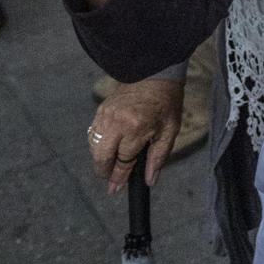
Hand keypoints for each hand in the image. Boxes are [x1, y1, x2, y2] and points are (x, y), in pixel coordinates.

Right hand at [88, 78, 182, 192]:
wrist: (156, 73)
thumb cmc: (166, 102)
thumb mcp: (169, 131)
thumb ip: (158, 157)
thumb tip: (149, 180)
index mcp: (136, 129)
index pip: (123, 162)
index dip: (119, 178)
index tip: (115, 189)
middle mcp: (117, 123)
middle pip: (102, 157)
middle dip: (104, 172)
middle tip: (109, 181)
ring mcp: (106, 115)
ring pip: (94, 146)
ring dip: (99, 159)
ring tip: (108, 166)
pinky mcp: (101, 109)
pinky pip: (93, 133)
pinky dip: (97, 144)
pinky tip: (106, 149)